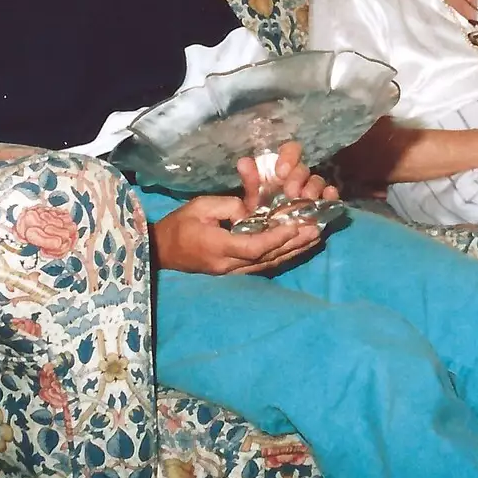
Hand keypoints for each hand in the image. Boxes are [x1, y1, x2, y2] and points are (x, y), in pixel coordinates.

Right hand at [151, 194, 322, 274]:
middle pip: (267, 258)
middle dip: (294, 244)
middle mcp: (228, 265)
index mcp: (218, 247)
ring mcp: (231, 272)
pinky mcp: (233, 272)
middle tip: (316, 230)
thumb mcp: (201, 206)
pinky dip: (281, 256)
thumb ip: (229, 206)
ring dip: (293, 251)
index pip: (254, 246)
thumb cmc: (179, 224)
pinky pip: (262, 266)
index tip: (295, 225)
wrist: (160, 251)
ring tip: (315, 238)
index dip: (276, 237)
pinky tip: (297, 248)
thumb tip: (250, 210)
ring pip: (268, 264)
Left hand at [237, 141, 341, 210]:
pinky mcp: (322, 207)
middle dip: (297, 179)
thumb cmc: (260, 214)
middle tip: (290, 193)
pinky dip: (331, 196)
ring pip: (317, 182)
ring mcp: (312, 192)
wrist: (269, 238)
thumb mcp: (251, 199)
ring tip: (305, 200)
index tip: (280, 172)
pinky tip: (329, 197)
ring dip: (313, 189)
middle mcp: (298, 178)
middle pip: (303, 169)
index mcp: (282, 169)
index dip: (289, 157)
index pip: (291, 150)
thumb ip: (250, 181)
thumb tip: (244, 161)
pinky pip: (330, 198)